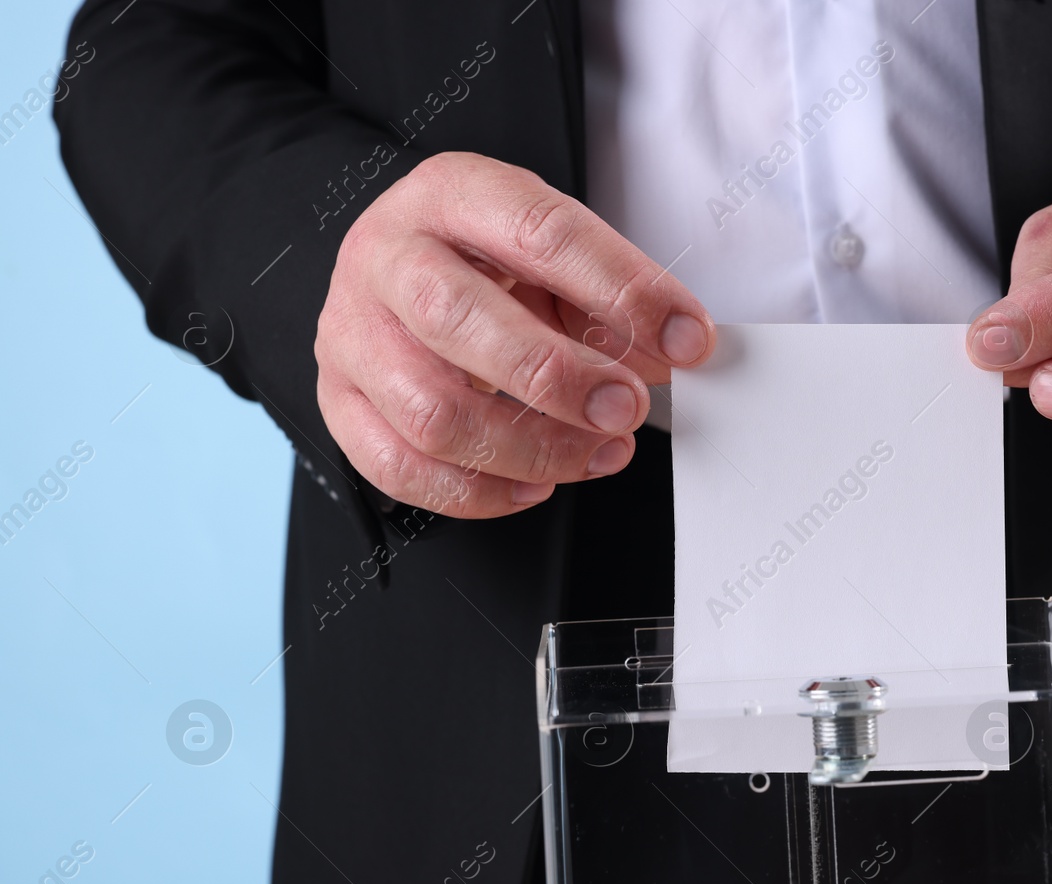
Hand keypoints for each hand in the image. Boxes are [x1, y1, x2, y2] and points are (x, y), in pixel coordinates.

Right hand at [314, 151, 715, 517]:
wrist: (397, 263)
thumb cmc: (483, 259)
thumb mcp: (550, 253)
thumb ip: (608, 298)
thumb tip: (674, 352)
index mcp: (450, 194)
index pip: (539, 231)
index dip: (622, 289)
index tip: (685, 338)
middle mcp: (387, 256)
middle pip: (459, 320)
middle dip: (559, 377)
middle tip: (626, 407)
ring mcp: (351, 332)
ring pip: (431, 410)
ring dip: (531, 448)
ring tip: (599, 452)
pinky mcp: (337, 399)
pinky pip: (399, 466)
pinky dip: (477, 492)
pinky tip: (534, 484)